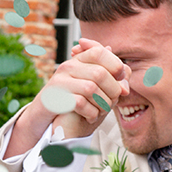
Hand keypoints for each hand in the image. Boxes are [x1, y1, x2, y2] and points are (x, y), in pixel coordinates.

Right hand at [1, 39, 127, 156]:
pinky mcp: (54, 98)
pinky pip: (79, 103)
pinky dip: (91, 113)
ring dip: (102, 104)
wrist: (47, 119)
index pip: (99, 51)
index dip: (114, 64)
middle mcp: (67, 67)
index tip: (120, 79)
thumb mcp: (94, 87)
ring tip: (102, 111)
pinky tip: (91, 116)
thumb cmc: (75, 103)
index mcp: (78, 60)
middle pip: (99, 73)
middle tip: (113, 102)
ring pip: (91, 89)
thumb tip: (125, 72)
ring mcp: (59, 82)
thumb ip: (111, 78)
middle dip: (113, 91)